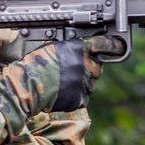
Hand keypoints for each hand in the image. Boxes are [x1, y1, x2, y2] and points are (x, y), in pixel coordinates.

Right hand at [0, 36, 127, 134]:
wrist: (27, 87)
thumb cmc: (34, 65)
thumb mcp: (52, 47)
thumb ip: (70, 47)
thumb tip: (79, 47)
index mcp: (79, 49)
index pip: (103, 44)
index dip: (112, 44)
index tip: (118, 45)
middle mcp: (86, 66)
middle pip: (97, 66)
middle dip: (89, 66)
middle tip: (72, 69)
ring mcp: (85, 84)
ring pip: (90, 82)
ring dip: (81, 81)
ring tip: (61, 81)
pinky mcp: (81, 99)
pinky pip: (83, 96)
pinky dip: (75, 94)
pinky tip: (60, 91)